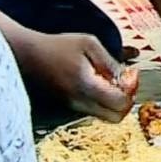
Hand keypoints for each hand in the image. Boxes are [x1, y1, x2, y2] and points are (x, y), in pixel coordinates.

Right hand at [21, 33, 135, 121]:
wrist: (28, 56)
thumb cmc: (58, 47)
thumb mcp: (89, 44)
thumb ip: (110, 62)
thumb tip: (127, 77)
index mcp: (87, 86)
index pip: (120, 103)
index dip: (132, 90)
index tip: (131, 73)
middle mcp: (80, 102)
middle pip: (116, 117)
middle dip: (127, 100)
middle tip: (126, 81)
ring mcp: (74, 107)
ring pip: (106, 116)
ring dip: (116, 102)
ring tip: (113, 80)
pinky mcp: (70, 106)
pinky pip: (95, 110)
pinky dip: (104, 101)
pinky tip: (100, 82)